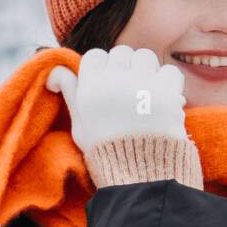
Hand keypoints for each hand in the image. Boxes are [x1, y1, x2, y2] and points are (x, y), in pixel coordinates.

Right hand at [46, 45, 189, 154]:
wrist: (142, 174)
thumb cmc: (107, 153)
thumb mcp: (81, 125)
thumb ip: (72, 94)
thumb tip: (56, 73)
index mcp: (91, 87)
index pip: (96, 55)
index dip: (102, 68)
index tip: (108, 83)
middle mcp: (115, 81)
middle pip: (122, 53)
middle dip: (126, 67)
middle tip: (130, 88)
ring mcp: (143, 84)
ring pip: (146, 56)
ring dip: (147, 70)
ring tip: (147, 91)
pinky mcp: (168, 92)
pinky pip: (170, 71)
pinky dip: (169, 82)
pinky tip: (165, 98)